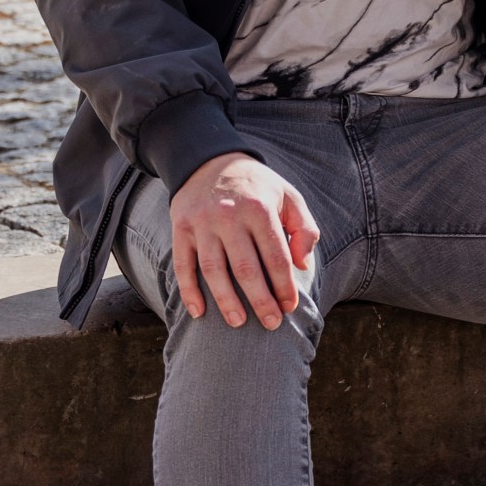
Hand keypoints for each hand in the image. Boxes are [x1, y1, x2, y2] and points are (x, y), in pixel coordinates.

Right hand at [169, 153, 320, 330]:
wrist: (210, 160)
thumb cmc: (256, 187)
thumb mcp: (288, 196)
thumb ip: (304, 228)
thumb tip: (302, 265)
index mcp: (259, 208)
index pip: (275, 256)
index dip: (284, 285)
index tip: (290, 307)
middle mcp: (229, 215)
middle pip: (245, 268)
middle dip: (260, 301)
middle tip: (271, 324)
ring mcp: (202, 223)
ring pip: (213, 270)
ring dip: (226, 301)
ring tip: (238, 322)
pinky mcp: (181, 228)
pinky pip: (182, 265)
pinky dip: (188, 291)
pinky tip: (199, 312)